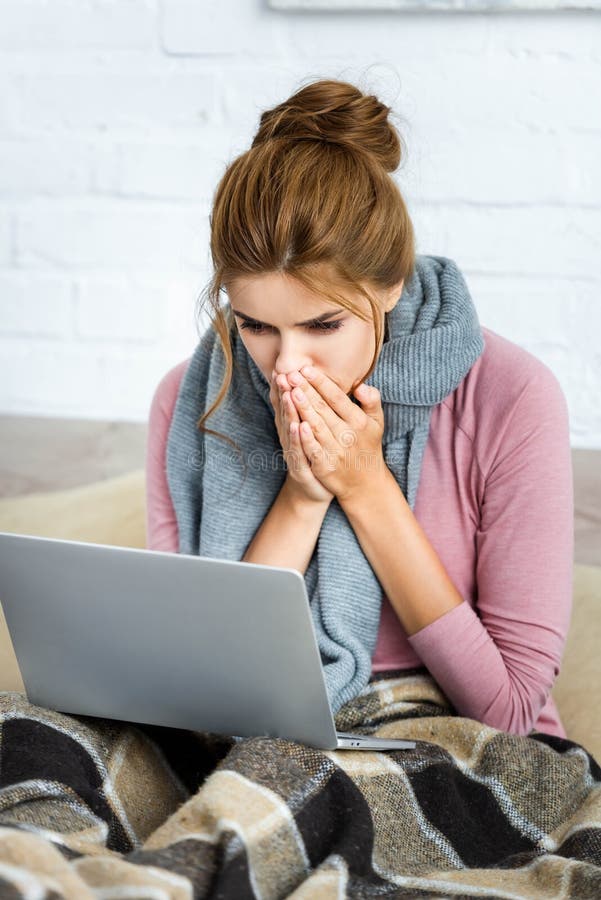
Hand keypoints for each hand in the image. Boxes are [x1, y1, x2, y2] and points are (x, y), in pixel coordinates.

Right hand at [268, 371, 334, 504]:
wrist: (313, 491)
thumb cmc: (315, 456)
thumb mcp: (310, 432)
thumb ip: (310, 410)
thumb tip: (306, 385)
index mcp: (293, 426)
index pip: (286, 402)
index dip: (282, 386)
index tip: (281, 367)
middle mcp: (289, 437)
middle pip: (285, 412)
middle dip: (283, 393)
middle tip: (281, 374)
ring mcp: (293, 452)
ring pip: (289, 428)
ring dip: (288, 411)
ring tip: (288, 393)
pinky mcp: (301, 467)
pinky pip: (299, 450)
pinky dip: (298, 438)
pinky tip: (298, 426)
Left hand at [285, 366, 386, 503]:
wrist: (365, 483)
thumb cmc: (367, 446)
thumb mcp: (377, 422)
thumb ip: (371, 401)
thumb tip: (361, 385)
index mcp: (359, 421)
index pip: (337, 398)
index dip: (321, 383)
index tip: (306, 369)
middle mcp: (348, 435)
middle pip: (323, 409)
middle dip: (306, 390)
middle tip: (291, 374)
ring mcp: (336, 452)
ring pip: (316, 426)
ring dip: (302, 408)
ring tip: (289, 390)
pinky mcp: (325, 467)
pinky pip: (313, 449)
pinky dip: (305, 437)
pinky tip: (295, 422)